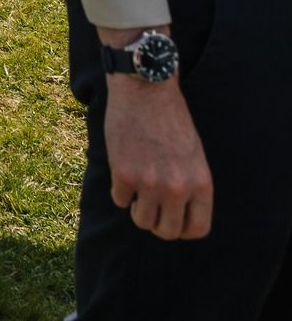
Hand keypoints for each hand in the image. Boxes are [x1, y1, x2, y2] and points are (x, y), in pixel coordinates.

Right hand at [104, 72, 213, 238]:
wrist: (145, 89)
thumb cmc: (171, 118)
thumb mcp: (194, 154)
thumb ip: (190, 185)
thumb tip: (178, 213)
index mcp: (200, 183)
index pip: (197, 229)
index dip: (183, 229)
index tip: (173, 219)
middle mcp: (177, 188)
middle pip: (167, 232)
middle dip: (158, 223)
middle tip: (151, 208)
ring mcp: (150, 183)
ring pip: (142, 221)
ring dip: (138, 209)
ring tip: (137, 190)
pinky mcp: (123, 175)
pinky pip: (120, 200)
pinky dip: (120, 190)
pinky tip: (124, 170)